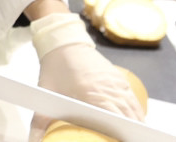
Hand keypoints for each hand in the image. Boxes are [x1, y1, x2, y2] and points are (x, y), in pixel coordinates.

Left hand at [27, 12, 143, 140]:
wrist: (62, 42)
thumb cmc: (55, 68)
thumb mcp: (44, 98)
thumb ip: (38, 125)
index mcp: (90, 93)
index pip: (114, 118)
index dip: (121, 133)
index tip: (125, 140)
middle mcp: (106, 86)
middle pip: (126, 114)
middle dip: (131, 131)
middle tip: (133, 140)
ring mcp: (114, 80)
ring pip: (132, 106)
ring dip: (136, 122)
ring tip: (138, 136)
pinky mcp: (117, 76)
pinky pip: (131, 96)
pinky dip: (136, 109)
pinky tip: (137, 119)